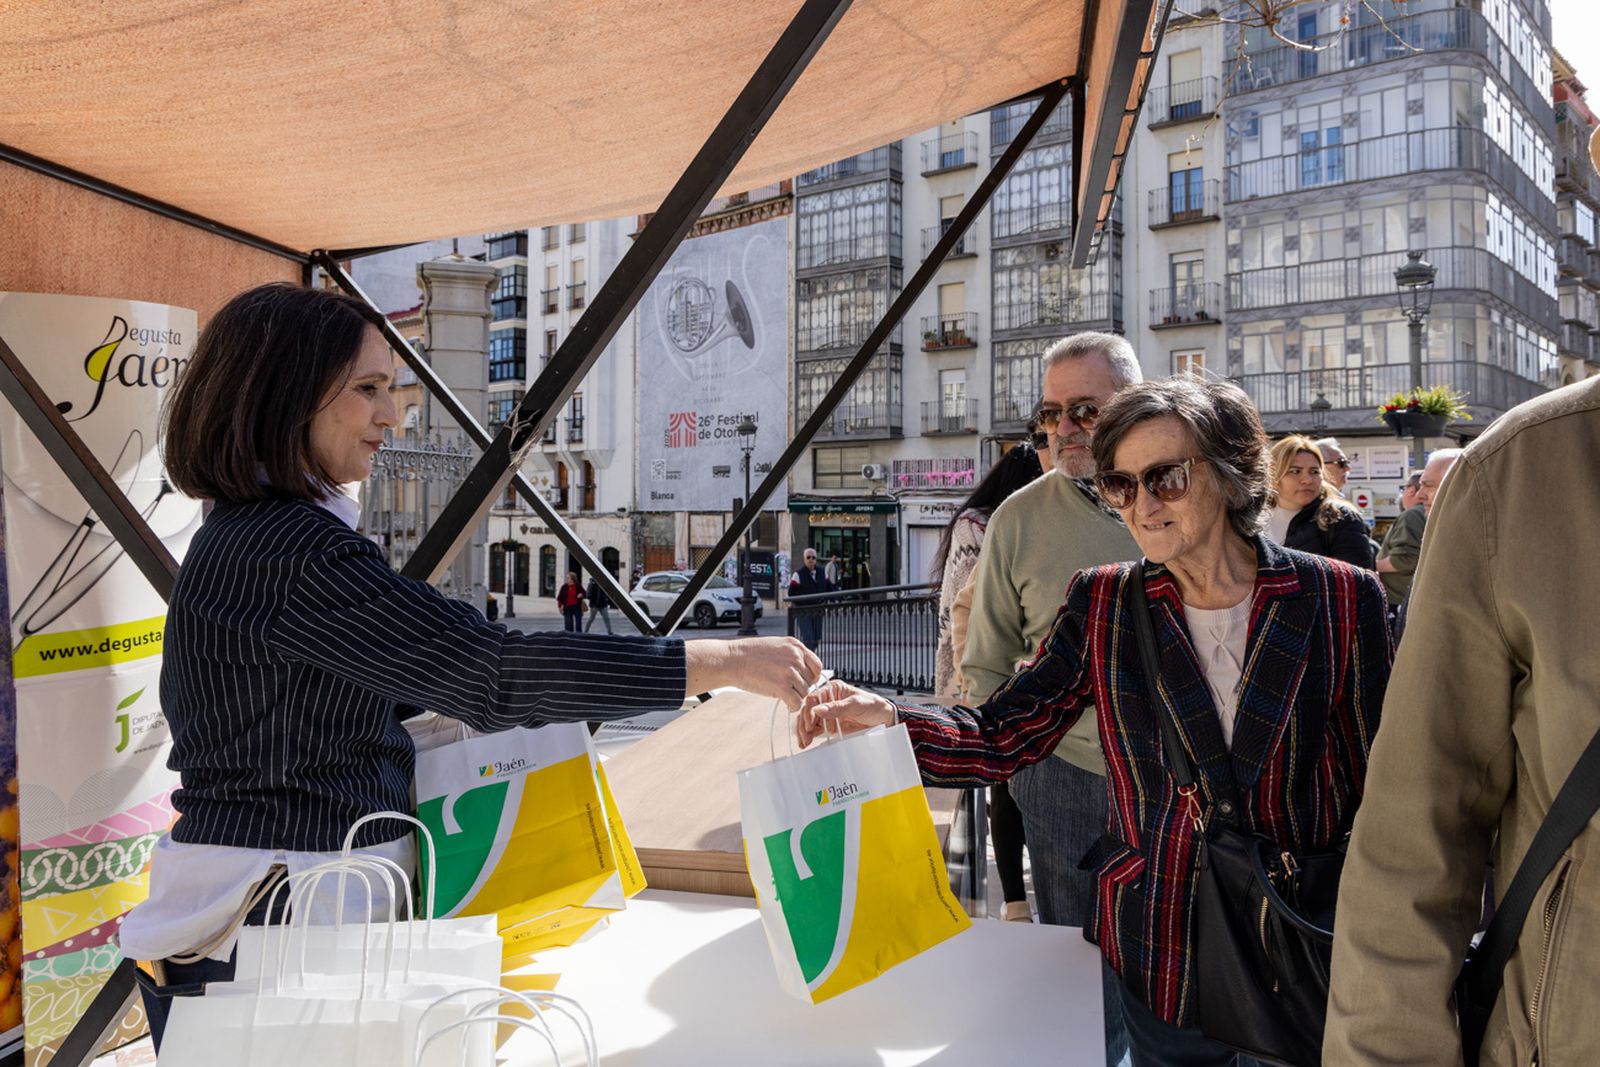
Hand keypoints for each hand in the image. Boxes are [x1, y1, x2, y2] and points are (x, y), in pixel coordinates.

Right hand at [683, 637, 820, 711]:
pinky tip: (785, 704)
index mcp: (795, 646)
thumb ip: (791, 655)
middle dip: (801, 687)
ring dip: (795, 696)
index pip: (817, 665)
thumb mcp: (775, 645)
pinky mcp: (782, 686)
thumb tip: (802, 669)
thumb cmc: (748, 654)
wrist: (731, 660)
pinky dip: (792, 706)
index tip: (804, 681)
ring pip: (804, 692)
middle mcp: (795, 657)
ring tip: (783, 695)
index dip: (811, 676)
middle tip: (789, 690)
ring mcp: (789, 671)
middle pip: (810, 680)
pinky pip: (796, 702)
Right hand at [795, 680, 894, 747]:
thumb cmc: (873, 706)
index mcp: (833, 689)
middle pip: (809, 710)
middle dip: (804, 723)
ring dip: (805, 731)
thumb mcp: (856, 704)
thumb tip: (818, 709)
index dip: (809, 710)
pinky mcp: (830, 725)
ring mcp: (828, 713)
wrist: (883, 720)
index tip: (809, 723)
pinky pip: (816, 729)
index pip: (814, 698)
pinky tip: (806, 741)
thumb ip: (837, 707)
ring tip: (804, 742)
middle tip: (804, 735)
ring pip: (810, 720)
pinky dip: (810, 735)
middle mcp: (828, 700)